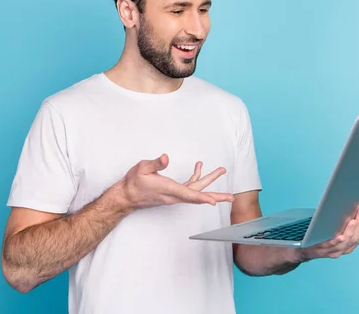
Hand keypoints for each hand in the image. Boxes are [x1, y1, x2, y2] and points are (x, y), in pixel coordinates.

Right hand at [119, 154, 233, 209]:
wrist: (127, 196)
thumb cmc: (134, 182)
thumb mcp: (142, 168)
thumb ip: (155, 163)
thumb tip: (166, 157)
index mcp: (168, 189)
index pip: (188, 195)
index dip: (202, 198)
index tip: (214, 202)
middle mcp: (174, 195)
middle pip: (198, 196)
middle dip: (216, 196)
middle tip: (231, 198)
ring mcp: (174, 195)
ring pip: (195, 190)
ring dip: (209, 181)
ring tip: (221, 170)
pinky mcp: (173, 193)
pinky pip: (189, 187)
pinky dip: (196, 177)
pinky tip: (198, 167)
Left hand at [298, 204, 358, 260]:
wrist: (303, 247)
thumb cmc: (321, 233)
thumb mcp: (334, 226)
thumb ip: (343, 218)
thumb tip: (351, 201)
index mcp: (351, 242)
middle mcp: (345, 248)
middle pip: (358, 236)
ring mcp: (335, 251)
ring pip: (347, 242)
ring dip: (352, 231)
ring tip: (354, 219)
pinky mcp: (323, 251)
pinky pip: (331, 247)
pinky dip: (337, 242)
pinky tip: (341, 236)